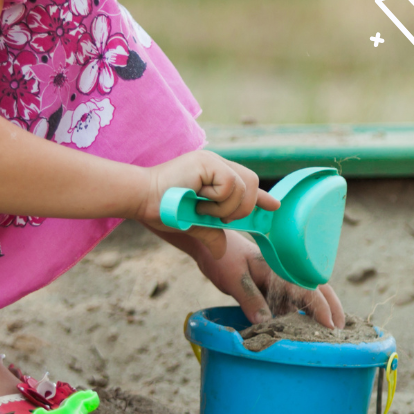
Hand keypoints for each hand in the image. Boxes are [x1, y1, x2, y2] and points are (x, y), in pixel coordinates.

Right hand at [137, 150, 278, 255]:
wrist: (140, 198)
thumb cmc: (160, 209)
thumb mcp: (192, 224)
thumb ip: (212, 232)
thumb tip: (221, 252)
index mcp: (214, 176)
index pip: (246, 184)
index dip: (261, 197)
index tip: (274, 206)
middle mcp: (217, 165)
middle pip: (251, 183)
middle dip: (241, 208)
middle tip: (218, 217)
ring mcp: (214, 161)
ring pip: (243, 187)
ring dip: (224, 207)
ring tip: (201, 207)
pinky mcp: (209, 162)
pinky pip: (230, 186)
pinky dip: (218, 200)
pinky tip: (199, 200)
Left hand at [200, 231, 346, 328]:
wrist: (210, 241)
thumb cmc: (222, 257)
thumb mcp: (233, 278)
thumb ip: (250, 299)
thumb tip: (265, 323)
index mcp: (279, 268)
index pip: (307, 290)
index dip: (321, 309)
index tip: (331, 326)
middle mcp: (284, 271)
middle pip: (317, 288)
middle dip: (332, 306)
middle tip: (342, 328)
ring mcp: (279, 276)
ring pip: (307, 292)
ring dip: (320, 307)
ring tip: (330, 327)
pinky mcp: (272, 281)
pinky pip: (292, 296)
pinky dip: (302, 308)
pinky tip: (303, 322)